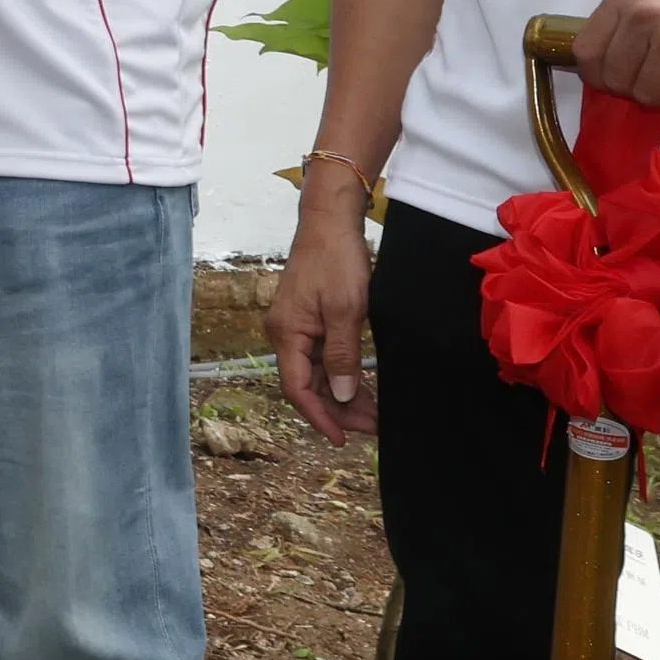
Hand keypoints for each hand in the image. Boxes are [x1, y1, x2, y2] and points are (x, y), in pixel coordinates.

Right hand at [269, 187, 376, 442]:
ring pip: (317, 372)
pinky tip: (361, 386)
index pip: (298, 389)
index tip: (342, 439)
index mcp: (287, 333)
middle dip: (339, 409)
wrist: (330, 220)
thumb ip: (342, 355)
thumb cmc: (336, 259)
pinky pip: (322, 356)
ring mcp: (296, 326)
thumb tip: (341, 395)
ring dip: (342, 393)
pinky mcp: (309, 318)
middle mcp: (285, 333)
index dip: (320, 417)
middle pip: (308, 384)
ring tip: (374, 414)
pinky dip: (342, 373)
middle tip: (372, 428)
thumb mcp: (345, 310)